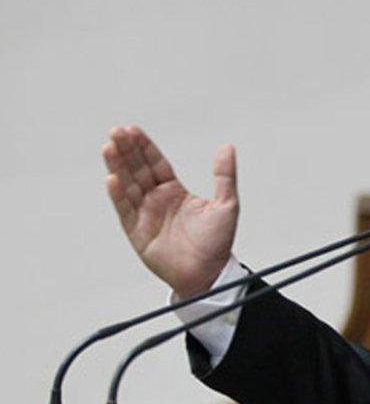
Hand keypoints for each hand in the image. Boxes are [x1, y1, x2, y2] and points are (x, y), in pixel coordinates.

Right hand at [102, 126, 238, 298]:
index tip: (133, 130)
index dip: (144, 147)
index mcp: (175, 192)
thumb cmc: (217, 243)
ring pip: (127, 186)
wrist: (208, 274)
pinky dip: (118, 194)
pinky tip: (112, 178)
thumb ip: (224, 176)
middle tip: (116, 132)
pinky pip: (125, 210)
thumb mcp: (226, 204)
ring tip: (109, 147)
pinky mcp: (137, 232)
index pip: (155, 164)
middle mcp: (157, 200)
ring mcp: (145, 215)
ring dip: (117, 167)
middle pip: (137, 170)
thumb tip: (227, 147)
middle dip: (126, 151)